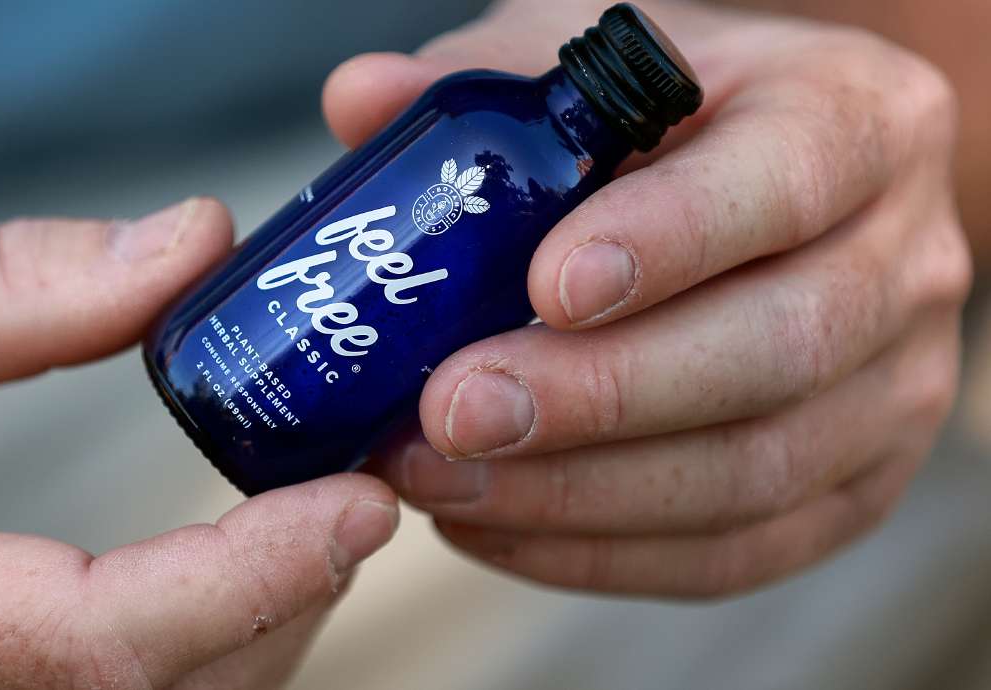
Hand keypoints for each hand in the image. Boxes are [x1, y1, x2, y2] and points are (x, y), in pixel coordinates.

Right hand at [0, 199, 398, 688]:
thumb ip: (10, 287)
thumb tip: (192, 245)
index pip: (99, 635)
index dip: (252, 575)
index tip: (359, 502)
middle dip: (287, 597)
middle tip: (351, 490)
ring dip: (269, 626)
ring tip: (307, 521)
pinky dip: (221, 649)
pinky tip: (240, 576)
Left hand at [325, 0, 969, 596]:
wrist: (767, 200)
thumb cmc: (675, 126)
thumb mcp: (594, 70)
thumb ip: (490, 85)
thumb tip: (360, 100)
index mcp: (856, 121)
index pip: (784, 181)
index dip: (670, 239)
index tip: (546, 288)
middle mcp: (902, 261)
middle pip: (776, 348)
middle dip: (601, 396)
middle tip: (457, 410)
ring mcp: (892, 387)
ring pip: (754, 472)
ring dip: (580, 492)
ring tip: (443, 478)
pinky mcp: (853, 484)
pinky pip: (736, 551)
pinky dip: (602, 553)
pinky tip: (493, 525)